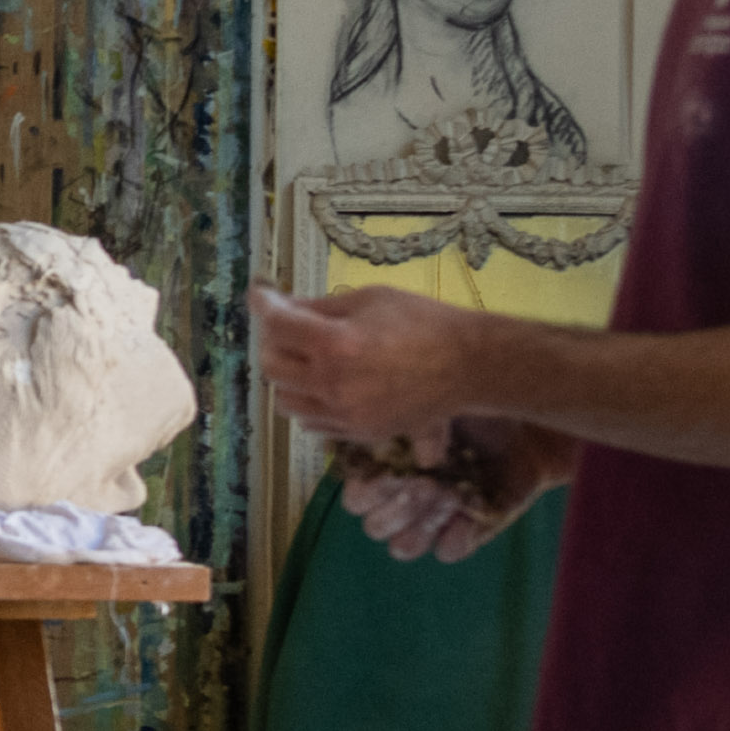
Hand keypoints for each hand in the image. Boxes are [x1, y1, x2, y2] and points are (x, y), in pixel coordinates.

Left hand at [251, 282, 505, 444]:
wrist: (467, 366)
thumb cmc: (423, 322)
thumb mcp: (370, 299)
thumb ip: (320, 306)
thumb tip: (281, 306)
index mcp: (336, 345)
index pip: (278, 324)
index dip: (265, 305)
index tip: (262, 296)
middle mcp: (332, 384)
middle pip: (271, 367)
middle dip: (274, 342)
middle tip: (288, 328)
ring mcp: (343, 414)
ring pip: (285, 400)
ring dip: (288, 377)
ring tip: (309, 359)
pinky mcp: (356, 433)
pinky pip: (311, 422)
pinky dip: (309, 402)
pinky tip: (326, 385)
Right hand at [328, 419, 569, 563]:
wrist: (528, 429)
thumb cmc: (475, 409)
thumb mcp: (442, 405)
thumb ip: (418, 424)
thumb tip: (416, 453)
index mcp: (381, 471)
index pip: (355, 497)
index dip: (370, 489)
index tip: (396, 469)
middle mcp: (398, 502)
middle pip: (375, 526)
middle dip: (400, 507)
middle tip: (428, 483)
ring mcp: (428, 523)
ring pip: (403, 546)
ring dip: (424, 524)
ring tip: (453, 494)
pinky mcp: (462, 534)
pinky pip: (447, 551)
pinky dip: (458, 535)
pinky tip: (473, 510)